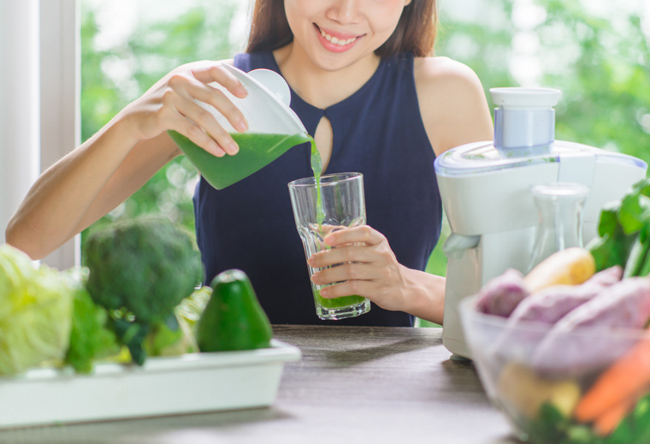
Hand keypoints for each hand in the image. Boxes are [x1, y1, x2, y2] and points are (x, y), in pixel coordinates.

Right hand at [122, 61, 248, 156]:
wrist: (134, 119)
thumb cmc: (168, 107)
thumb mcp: (183, 91)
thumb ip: (203, 91)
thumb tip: (238, 108)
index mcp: (189, 71)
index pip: (215, 69)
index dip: (232, 81)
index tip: (245, 95)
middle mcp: (179, 80)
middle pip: (214, 96)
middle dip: (233, 114)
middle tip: (245, 128)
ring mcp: (170, 96)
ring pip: (205, 117)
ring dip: (222, 135)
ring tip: (233, 149)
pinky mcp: (163, 115)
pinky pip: (192, 131)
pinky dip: (207, 143)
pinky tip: (217, 151)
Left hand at [307, 225, 409, 311]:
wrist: (406, 289)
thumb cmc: (381, 266)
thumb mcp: (372, 249)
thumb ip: (350, 239)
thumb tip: (322, 229)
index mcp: (379, 241)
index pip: (363, 232)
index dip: (344, 234)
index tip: (326, 239)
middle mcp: (382, 255)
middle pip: (351, 253)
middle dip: (327, 257)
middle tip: (312, 261)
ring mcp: (382, 273)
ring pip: (350, 271)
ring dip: (328, 275)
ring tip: (315, 278)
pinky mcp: (379, 290)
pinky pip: (353, 288)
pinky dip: (336, 290)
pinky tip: (326, 292)